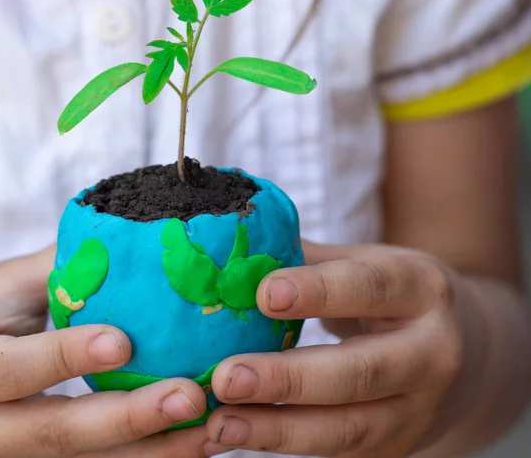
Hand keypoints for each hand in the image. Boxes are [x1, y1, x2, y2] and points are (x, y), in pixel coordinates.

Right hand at [0, 248, 209, 457]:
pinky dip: (149, 457)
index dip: (66, 357)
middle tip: (190, 398)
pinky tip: (197, 442)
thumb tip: (128, 238)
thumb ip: (56, 270)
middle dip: (129, 420)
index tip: (124, 342)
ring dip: (154, 452)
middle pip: (57, 433)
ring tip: (214, 430)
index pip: (11, 369)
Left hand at [204, 243, 466, 456]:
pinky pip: (337, 452)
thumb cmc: (395, 295)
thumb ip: (310, 258)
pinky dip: (282, 445)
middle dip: (288, 379)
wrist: (467, 353)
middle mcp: (431, 353)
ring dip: (277, 430)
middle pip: (359, 373)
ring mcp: (417, 410)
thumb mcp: (368, 263)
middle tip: (225, 377)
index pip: (369, 287)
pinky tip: (237, 434)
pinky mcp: (396, 447)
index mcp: (421, 288)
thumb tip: (239, 251)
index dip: (317, 291)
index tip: (263, 294)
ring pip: (347, 429)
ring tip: (221, 422)